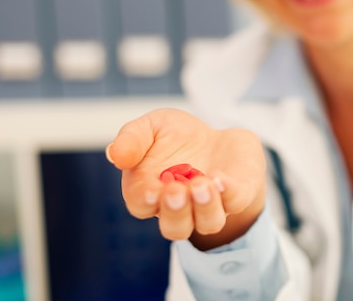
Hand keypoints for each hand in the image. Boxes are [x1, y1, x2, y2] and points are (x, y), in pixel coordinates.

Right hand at [106, 108, 266, 248]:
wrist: (219, 138)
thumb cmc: (177, 137)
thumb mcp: (152, 126)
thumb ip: (132, 137)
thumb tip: (114, 154)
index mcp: (151, 192)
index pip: (142, 205)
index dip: (144, 200)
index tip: (150, 191)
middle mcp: (181, 207)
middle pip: (175, 227)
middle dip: (176, 212)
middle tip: (177, 191)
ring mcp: (211, 205)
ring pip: (208, 223)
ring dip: (205, 208)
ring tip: (203, 184)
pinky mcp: (237, 194)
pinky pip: (235, 202)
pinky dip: (229, 193)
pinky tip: (221, 177)